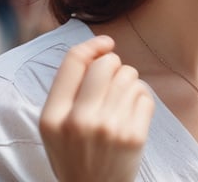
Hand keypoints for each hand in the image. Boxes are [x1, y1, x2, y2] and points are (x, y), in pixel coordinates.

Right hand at [39, 35, 154, 181]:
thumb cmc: (75, 153)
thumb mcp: (54, 126)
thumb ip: (67, 90)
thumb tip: (101, 49)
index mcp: (52, 117)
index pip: (74, 61)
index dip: (93, 45)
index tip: (106, 44)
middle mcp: (79, 121)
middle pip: (105, 63)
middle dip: (114, 64)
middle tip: (113, 79)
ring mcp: (108, 128)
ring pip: (129, 76)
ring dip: (129, 81)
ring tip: (122, 97)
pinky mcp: (133, 136)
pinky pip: (145, 95)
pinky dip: (141, 97)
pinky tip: (132, 111)